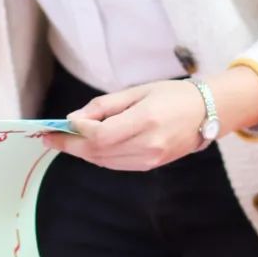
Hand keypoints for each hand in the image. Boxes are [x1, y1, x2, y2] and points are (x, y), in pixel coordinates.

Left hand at [43, 66, 257, 171]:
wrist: (208, 112)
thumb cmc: (173, 95)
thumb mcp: (138, 91)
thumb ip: (106, 105)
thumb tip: (76, 118)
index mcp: (146, 121)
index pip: (100, 135)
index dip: (77, 131)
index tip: (63, 122)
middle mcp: (148, 145)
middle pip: (97, 152)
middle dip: (70, 145)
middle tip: (49, 137)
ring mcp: (151, 159)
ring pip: (104, 161)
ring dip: (81, 152)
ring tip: (64, 140)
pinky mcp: (151, 165)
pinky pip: (116, 164)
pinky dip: (98, 156)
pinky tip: (88, 146)